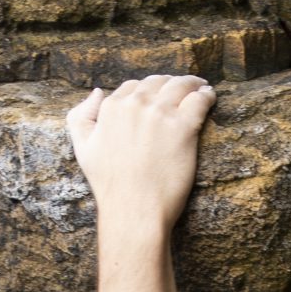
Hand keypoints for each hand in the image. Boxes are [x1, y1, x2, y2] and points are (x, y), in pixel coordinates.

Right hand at [64, 74, 216, 234]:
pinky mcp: (184, 127)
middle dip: (170, 83)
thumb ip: (81, 117)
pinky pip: (200, 100)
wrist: (134, 209)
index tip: (158, 96)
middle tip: (183, 88)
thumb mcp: (82, 149)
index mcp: (112, 107)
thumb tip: (98, 92)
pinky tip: (209, 97)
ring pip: (181, 85)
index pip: (133, 86)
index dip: (147, 90)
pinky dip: (207, 95)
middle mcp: (136, 105)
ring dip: (192, 84)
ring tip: (201, 88)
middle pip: (158, 82)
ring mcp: (161, 114)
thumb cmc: (109, 185)